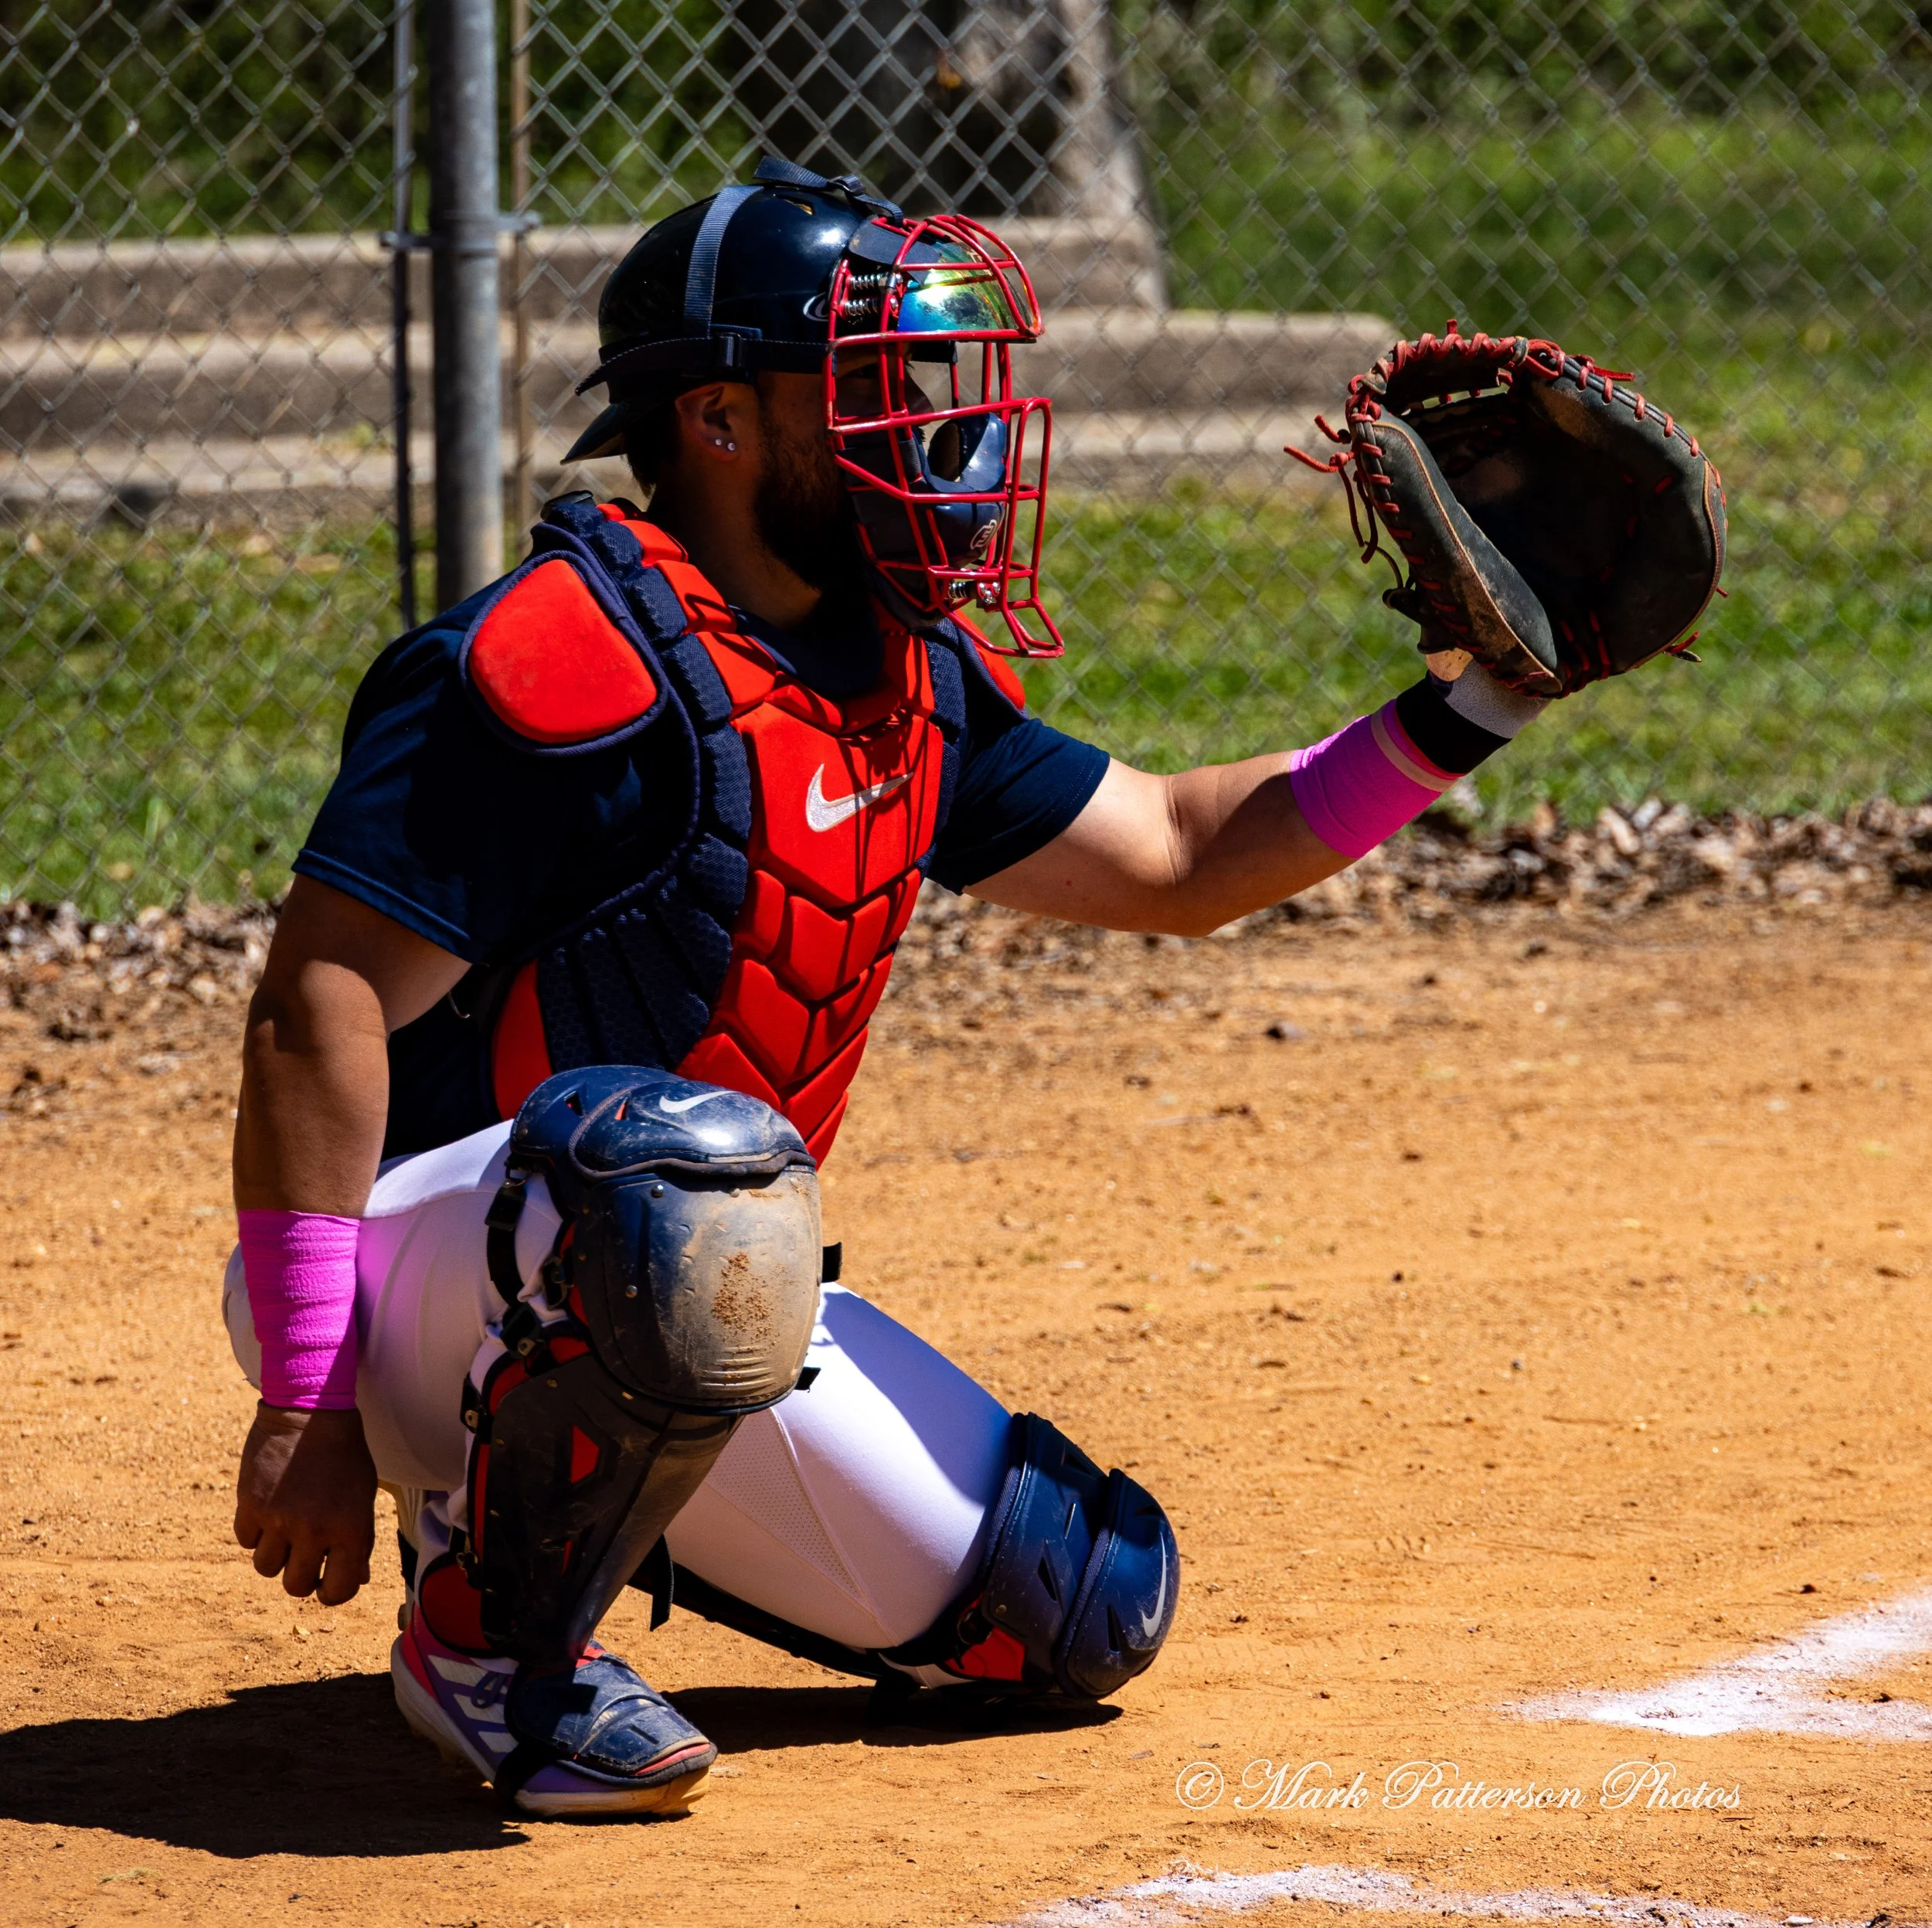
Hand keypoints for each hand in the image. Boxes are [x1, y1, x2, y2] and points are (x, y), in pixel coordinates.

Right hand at [234, 1403, 377, 1605]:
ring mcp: (278, 1518)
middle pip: (295, 1587)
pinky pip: (245, 1541)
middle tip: (306, 1557)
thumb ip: (360, 1540)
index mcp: (350, 1528)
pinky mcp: (250, 1504)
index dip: (333, 1593)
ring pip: (265, 1568)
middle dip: (301, 1577)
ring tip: (287, 1529)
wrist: (311, 1411)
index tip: (329, 1583)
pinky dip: (255, 1532)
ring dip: (276, 1555)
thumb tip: (359, 1579)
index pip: (339, 1590)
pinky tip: (269, 1509)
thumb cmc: (345, 1455)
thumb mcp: (364, 1495)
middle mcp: (313, 1529)